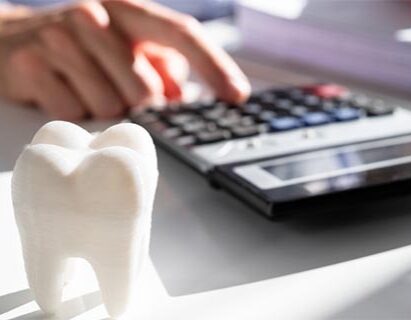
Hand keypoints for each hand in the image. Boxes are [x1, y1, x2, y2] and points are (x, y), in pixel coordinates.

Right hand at [0, 0, 250, 119]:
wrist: (7, 40)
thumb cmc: (79, 46)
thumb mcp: (125, 46)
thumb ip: (160, 67)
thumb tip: (185, 98)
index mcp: (127, 8)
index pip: (182, 34)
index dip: (215, 66)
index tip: (237, 96)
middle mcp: (95, 15)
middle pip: (147, 91)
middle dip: (138, 105)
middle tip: (113, 89)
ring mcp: (60, 37)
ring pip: (112, 108)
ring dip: (104, 109)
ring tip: (83, 85)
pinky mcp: (32, 65)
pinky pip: (75, 115)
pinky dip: (75, 113)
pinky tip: (61, 90)